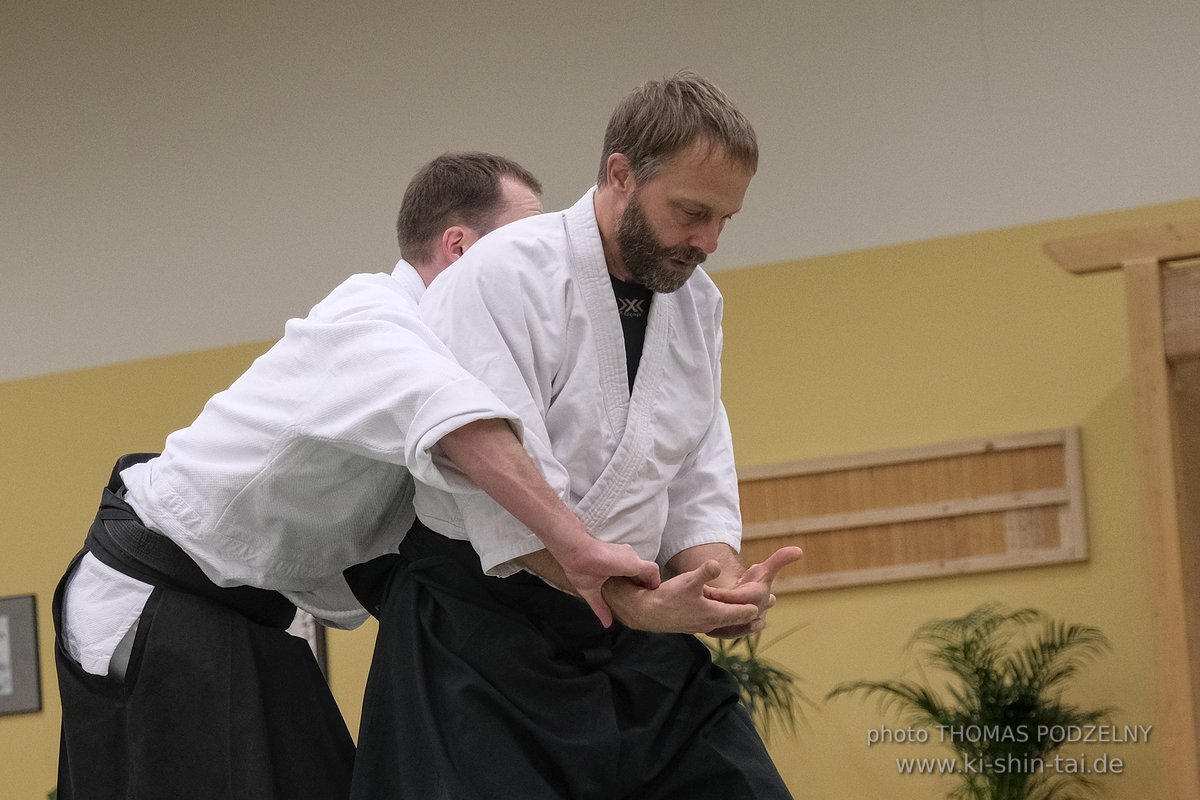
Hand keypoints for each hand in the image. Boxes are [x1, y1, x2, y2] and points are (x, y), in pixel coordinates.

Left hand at [555, 539, 660, 627]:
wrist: (572, 546)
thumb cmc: (582, 567)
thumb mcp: (591, 591)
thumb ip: (601, 607)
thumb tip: (607, 623)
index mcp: (631, 565)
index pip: (653, 571)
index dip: (654, 584)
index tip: (648, 596)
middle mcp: (630, 555)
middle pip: (646, 569)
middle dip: (644, 583)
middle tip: (639, 597)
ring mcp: (623, 549)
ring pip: (637, 563)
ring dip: (637, 575)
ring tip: (629, 589)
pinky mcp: (616, 547)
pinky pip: (629, 559)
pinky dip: (629, 569)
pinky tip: (619, 578)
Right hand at [601, 560, 759, 634]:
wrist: (647, 613)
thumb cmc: (668, 597)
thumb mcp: (687, 581)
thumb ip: (704, 572)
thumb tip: (717, 563)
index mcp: (716, 614)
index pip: (746, 612)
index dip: (757, 604)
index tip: (769, 594)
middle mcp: (713, 624)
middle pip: (742, 621)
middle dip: (756, 612)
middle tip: (772, 601)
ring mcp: (704, 626)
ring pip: (731, 624)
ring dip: (744, 616)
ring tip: (757, 609)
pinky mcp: (695, 624)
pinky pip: (720, 624)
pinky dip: (729, 618)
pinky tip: (728, 610)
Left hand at [702, 546, 802, 637]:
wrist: (746, 599)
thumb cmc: (755, 583)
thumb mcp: (764, 570)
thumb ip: (780, 560)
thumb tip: (800, 550)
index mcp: (761, 598)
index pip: (746, 599)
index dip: (730, 596)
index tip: (714, 592)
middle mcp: (755, 614)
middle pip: (737, 614)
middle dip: (721, 608)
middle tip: (703, 603)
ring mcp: (745, 625)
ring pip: (730, 628)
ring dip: (716, 622)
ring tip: (701, 613)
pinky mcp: (734, 633)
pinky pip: (723, 634)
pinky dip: (713, 629)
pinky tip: (702, 624)